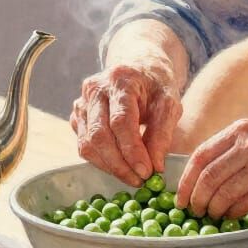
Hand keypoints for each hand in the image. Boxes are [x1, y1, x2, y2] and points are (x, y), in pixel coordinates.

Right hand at [69, 64, 181, 186]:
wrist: (140, 67)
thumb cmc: (157, 85)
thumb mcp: (169, 104)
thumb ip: (163, 134)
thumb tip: (155, 168)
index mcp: (120, 79)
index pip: (121, 121)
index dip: (132, 150)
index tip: (147, 172)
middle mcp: (95, 88)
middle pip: (100, 135)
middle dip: (120, 164)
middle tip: (140, 180)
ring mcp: (82, 101)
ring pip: (87, 144)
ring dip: (110, 166)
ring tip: (133, 176)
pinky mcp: (77, 115)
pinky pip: (83, 145)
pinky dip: (101, 160)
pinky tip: (120, 165)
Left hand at [174, 119, 247, 219]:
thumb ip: (231, 144)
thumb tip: (200, 170)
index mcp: (241, 129)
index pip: (200, 156)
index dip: (185, 180)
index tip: (180, 196)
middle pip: (208, 178)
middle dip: (196, 199)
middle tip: (194, 211)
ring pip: (224, 194)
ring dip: (214, 210)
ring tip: (212, 215)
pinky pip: (244, 205)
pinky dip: (233, 213)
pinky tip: (231, 215)